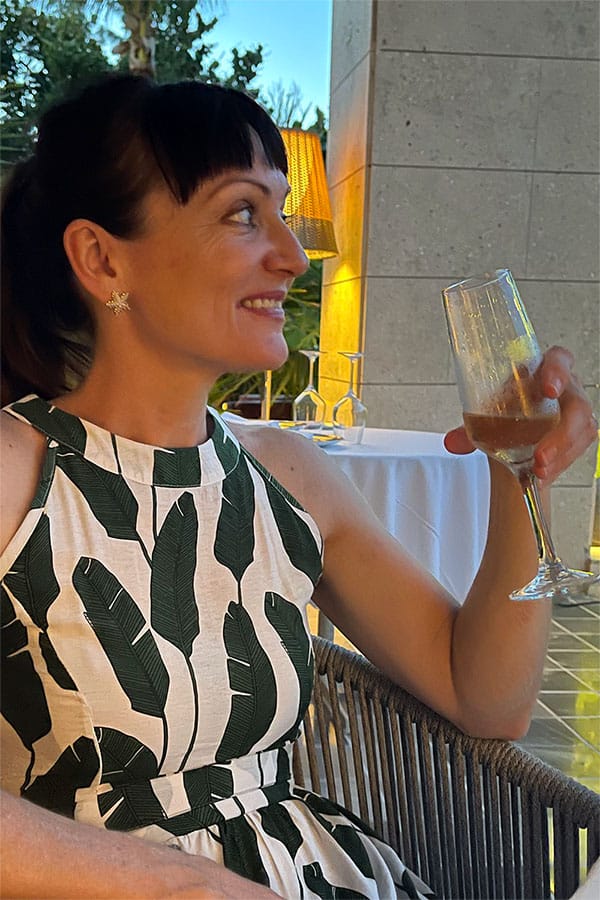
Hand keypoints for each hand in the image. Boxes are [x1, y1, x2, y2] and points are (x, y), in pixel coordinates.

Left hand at [444, 345, 597, 482]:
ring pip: (581, 431)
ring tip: (538, 470)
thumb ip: (468, 430)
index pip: (559, 360)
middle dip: (562, 433)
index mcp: (541, 372)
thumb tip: (451, 443)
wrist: (514, 434)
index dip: (558, 371)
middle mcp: (565, 390)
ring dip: (559, 454)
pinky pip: (576, 450)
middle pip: (577, 405)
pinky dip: (559, 465)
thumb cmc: (505, 415)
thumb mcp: (486, 418)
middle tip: (541, 456)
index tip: (549, 390)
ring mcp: (574, 414)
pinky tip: (542, 475)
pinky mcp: (579, 436)